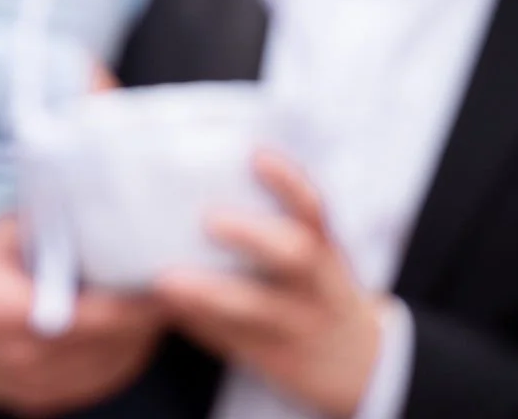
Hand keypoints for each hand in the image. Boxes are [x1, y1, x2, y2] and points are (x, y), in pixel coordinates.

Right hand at [0, 217, 162, 413]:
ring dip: (138, 341)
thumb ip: (45, 221)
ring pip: (114, 370)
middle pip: (117, 347)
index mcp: (18, 315)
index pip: (104, 317)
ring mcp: (37, 387)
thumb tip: (94, 199)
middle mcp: (30, 359)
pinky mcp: (41, 401)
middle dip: (148, 318)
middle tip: (172, 287)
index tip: (169, 280)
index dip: (144, 302)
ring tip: (151, 308)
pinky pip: (97, 384)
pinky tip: (124, 335)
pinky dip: (117, 360)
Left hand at [155, 152, 383, 417]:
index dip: (288, 182)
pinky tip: (162, 308)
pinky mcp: (273, 358)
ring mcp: (296, 325)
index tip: (256, 155)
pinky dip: (198, 325)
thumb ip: (275, 221)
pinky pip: (233, 342)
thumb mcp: (315, 253)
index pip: (313, 210)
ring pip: (257, 311)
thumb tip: (201, 167)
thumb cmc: (312, 286)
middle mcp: (316, 286)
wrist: (355, 363)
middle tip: (209, 218)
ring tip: (165, 280)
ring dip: (209, 294)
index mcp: (324, 250)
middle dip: (252, 236)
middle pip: (296, 257)